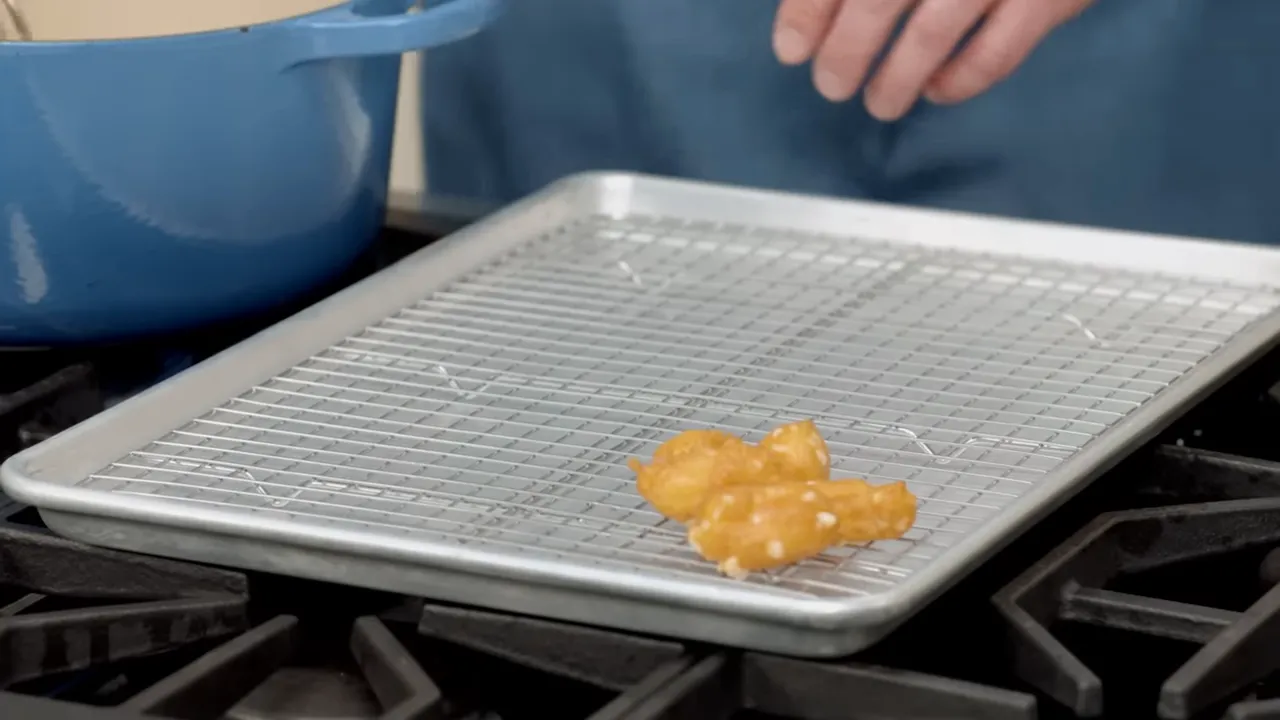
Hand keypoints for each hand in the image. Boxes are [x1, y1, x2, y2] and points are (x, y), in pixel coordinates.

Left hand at [772, 0, 1092, 119]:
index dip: (807, 13)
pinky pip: (995, 54)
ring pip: (931, 35)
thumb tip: (807, 18)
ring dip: (895, 80)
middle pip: (877, 1)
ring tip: (880, 103)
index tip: (791, 49)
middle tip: (832, 84)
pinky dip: (960, 81)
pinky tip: (936, 89)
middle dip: (845, 53)